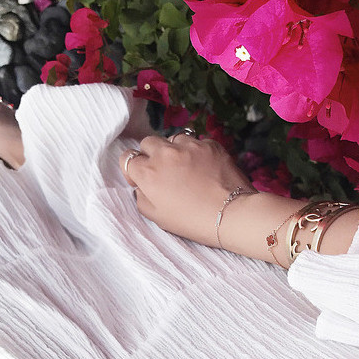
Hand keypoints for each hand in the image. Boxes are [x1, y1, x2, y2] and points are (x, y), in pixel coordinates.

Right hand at [120, 133, 252, 247]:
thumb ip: (141, 197)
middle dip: (152, 155)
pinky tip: (204, 168)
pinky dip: (197, 152)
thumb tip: (141, 186)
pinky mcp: (210, 144)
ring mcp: (189, 145)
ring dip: (175, 151)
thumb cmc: (192, 220)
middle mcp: (165, 153)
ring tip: (186, 169)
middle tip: (164, 172)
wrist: (230, 214)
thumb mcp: (157, 217)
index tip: (141, 179)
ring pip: (173, 139)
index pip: (127, 158)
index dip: (133, 169)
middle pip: (148, 142)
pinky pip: (197, 142)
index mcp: (148, 172)